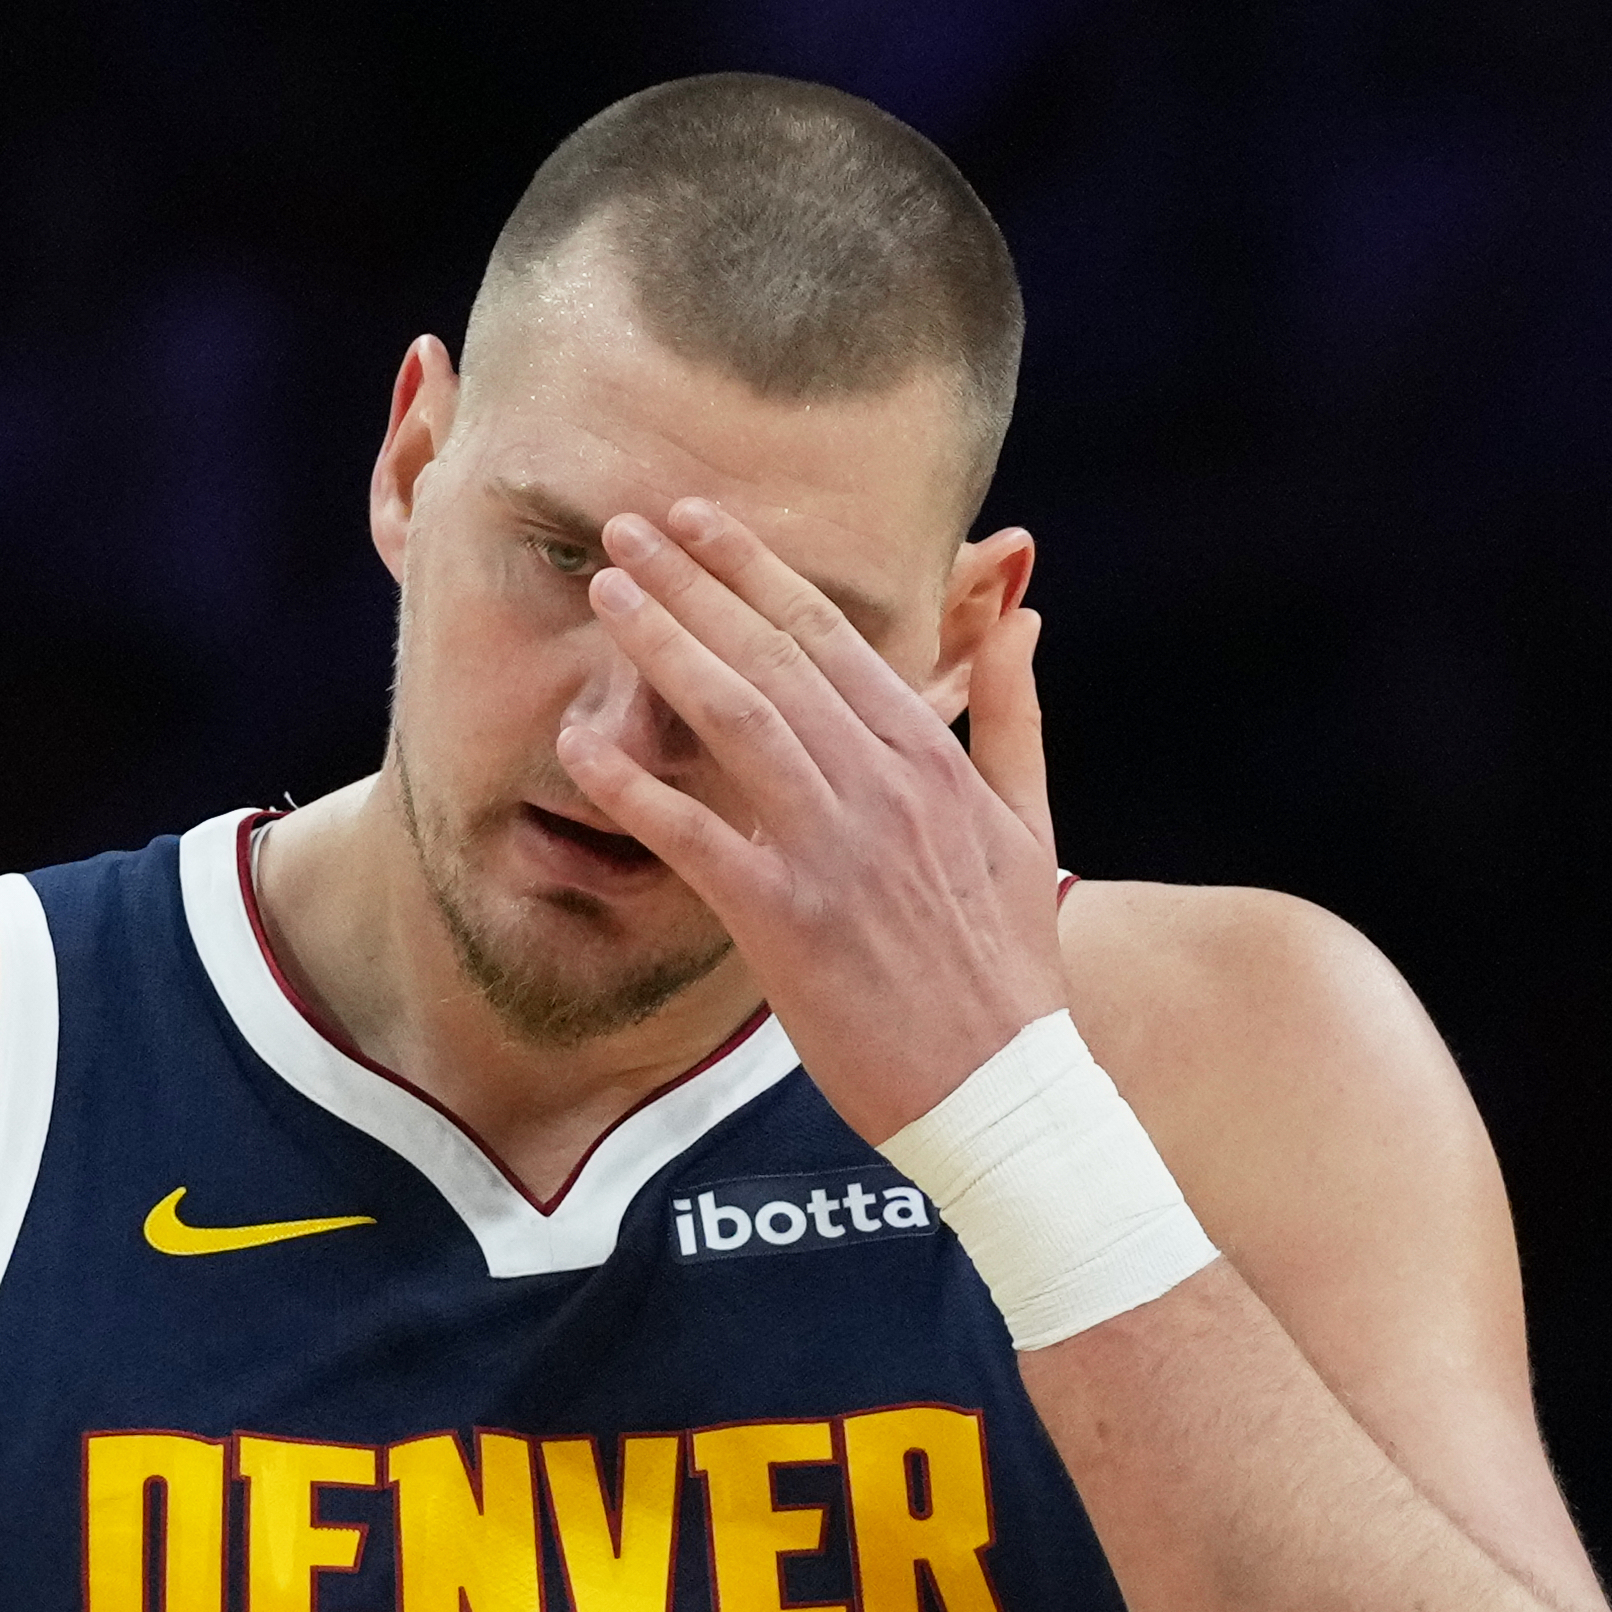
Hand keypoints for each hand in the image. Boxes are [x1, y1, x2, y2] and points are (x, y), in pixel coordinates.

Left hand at [557, 499, 1063, 1144]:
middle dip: (694, 583)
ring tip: (606, 594)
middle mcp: (883, 790)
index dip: (756, 570)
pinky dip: (638, 788)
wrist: (1002, 1091)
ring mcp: (834, 853)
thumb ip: (1010, 715)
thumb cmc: (1008, 969)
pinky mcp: (787, 923)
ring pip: (738, 721)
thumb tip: (1021, 614)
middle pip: (774, 658)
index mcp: (930, 762)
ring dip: (666, 647)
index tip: (697, 520)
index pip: (831, 638)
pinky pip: (697, 838)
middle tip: (624, 526)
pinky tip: (583, 746)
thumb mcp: (1027, 825)